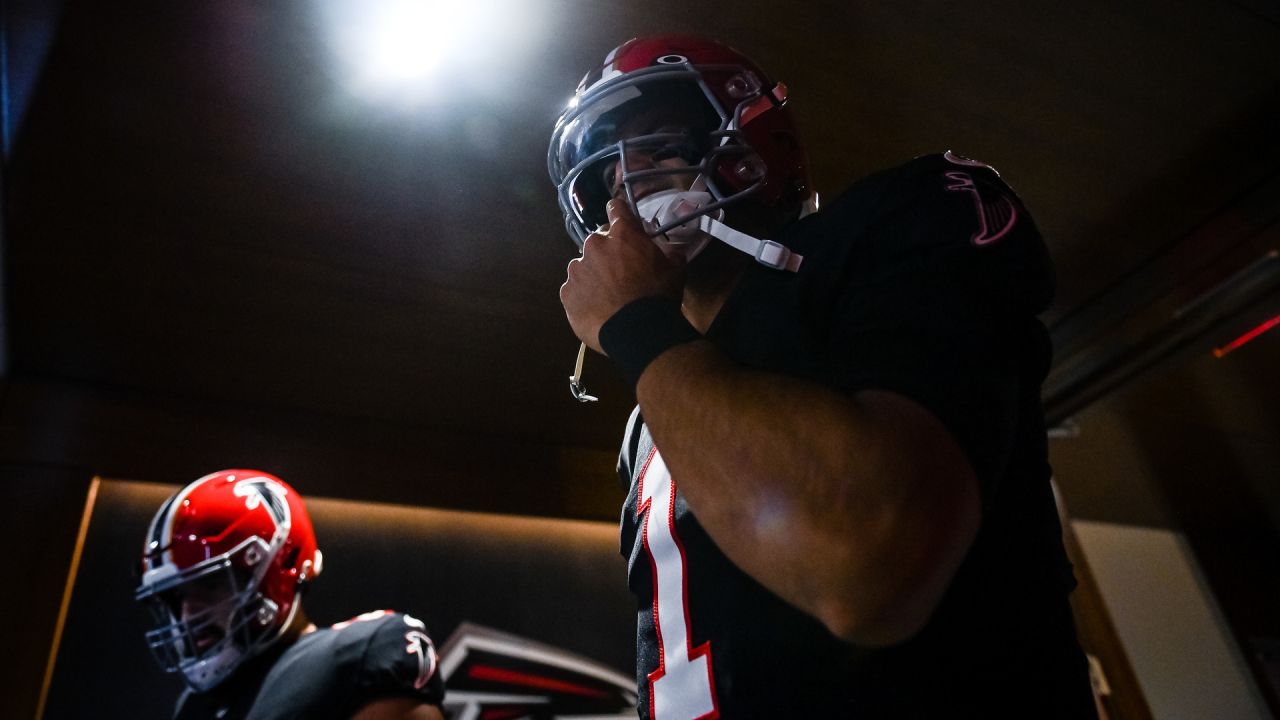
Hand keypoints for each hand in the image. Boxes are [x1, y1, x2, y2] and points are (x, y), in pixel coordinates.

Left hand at [560, 199, 685, 352]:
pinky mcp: (566, 292)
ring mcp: (577, 269)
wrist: (637, 332)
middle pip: (599, 241)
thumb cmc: (658, 296)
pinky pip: (574, 289)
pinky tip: (597, 308)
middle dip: (608, 252)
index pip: (616, 208)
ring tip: (607, 295)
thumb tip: (670, 250)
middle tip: (621, 272)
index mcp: (622, 234)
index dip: (620, 215)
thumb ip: (669, 253)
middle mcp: (595, 245)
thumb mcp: (675, 269)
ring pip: (584, 266)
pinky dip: (583, 295)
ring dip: (594, 275)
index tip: (622, 223)